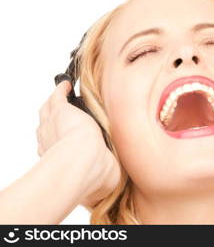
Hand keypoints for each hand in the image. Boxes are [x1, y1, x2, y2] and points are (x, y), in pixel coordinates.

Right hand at [36, 80, 119, 205]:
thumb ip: (106, 175)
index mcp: (59, 157)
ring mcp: (52, 125)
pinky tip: (66, 84)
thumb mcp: (104, 176)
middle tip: (63, 118)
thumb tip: (111, 182)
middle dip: (54, 124)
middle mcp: (50, 141)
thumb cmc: (92, 173)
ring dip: (54, 104)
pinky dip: (61, 89)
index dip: (62, 143)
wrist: (84, 160)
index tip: (70, 140)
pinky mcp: (59, 111)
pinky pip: (57, 96)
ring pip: (49, 111)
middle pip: (49, 128)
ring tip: (61, 97)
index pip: (57, 146)